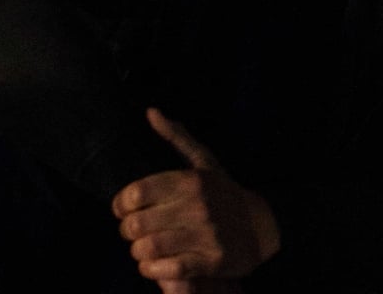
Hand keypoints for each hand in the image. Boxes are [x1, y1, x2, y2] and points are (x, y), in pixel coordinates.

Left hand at [112, 109, 281, 284]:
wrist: (262, 226)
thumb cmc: (223, 193)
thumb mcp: (204, 162)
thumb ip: (176, 137)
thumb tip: (150, 111)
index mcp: (192, 180)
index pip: (136, 193)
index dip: (120, 204)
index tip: (123, 209)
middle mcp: (198, 206)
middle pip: (136, 225)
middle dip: (128, 231)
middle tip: (134, 231)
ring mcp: (206, 235)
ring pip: (148, 249)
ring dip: (139, 252)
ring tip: (145, 248)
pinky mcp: (211, 261)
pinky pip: (167, 271)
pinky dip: (153, 270)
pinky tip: (156, 264)